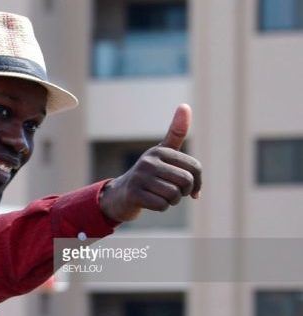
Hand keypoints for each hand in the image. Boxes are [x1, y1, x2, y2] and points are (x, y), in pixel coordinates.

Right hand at [99, 104, 201, 221]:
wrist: (121, 194)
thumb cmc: (149, 173)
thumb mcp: (162, 153)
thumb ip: (176, 132)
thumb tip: (185, 105)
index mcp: (160, 151)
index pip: (195, 168)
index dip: (197, 182)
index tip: (192, 189)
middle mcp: (149, 161)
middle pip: (186, 181)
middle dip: (183, 192)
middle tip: (172, 192)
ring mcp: (140, 177)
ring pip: (174, 195)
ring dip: (171, 201)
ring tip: (161, 196)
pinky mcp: (134, 193)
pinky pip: (162, 205)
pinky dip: (161, 208)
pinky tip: (151, 202)